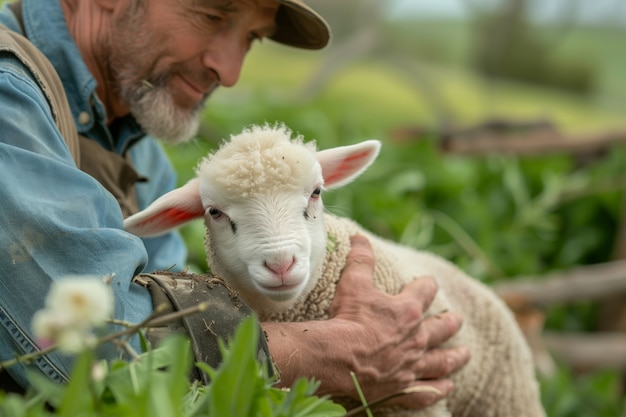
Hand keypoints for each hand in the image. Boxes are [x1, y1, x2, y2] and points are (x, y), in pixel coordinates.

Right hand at [263, 235, 469, 409]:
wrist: (337, 358)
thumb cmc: (347, 319)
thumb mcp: (353, 282)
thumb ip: (360, 259)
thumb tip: (360, 237)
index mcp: (407, 311)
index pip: (424, 292)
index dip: (426, 285)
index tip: (428, 283)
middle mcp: (416, 338)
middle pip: (440, 328)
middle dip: (449, 322)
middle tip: (457, 320)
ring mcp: (412, 365)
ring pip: (441, 361)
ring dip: (454, 357)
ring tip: (465, 354)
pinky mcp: (404, 387)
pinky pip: (428, 390)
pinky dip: (439, 389)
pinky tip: (449, 387)